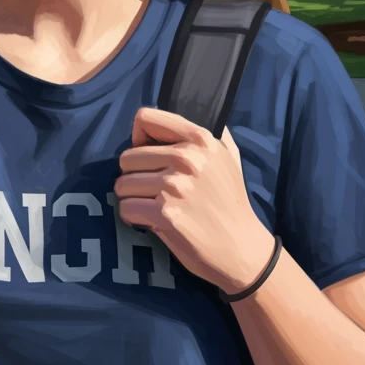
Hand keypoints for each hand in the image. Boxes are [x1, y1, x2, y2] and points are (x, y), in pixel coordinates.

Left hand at [114, 108, 275, 293]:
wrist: (241, 249)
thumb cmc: (230, 201)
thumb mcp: (228, 156)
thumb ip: (206, 131)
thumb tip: (177, 115)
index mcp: (200, 139)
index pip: (145, 118)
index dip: (139, 137)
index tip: (149, 155)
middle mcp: (186, 158)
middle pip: (127, 156)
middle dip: (135, 175)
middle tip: (153, 189)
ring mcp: (174, 186)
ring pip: (122, 184)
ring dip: (132, 197)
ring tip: (152, 205)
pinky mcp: (165, 214)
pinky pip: (126, 208)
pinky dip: (133, 217)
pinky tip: (151, 221)